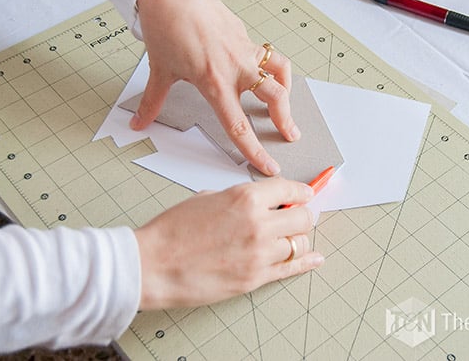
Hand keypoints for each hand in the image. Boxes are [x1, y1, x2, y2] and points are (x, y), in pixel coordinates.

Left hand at [132, 0, 300, 175]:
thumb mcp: (159, 70)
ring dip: (286, 92)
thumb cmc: (164, 27)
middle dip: (285, 120)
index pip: (239, 125)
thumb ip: (152, 102)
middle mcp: (235, 67)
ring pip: (279, 73)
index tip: (268, 166)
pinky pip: (267, 55)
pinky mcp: (245, 36)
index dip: (255, 150)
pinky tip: (265, 73)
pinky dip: (272, 67)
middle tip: (290, 135)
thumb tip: (137, 123)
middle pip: (273, 98)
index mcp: (213, 82)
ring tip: (285, 104)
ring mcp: (243, 49)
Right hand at [134, 178, 323, 310]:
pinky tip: (315, 258)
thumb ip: (239, 199)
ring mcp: (259, 254)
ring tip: (290, 238)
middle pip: (302, 218)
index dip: (301, 192)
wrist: (153, 264)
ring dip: (297, 239)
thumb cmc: (172, 231)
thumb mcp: (208, 198)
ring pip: (299, 244)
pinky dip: (307, 262)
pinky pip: (291, 269)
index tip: (306, 194)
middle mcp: (258, 224)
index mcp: (246, 198)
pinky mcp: (255, 279)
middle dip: (301, 216)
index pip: (289, 190)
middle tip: (296, 217)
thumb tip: (260, 203)